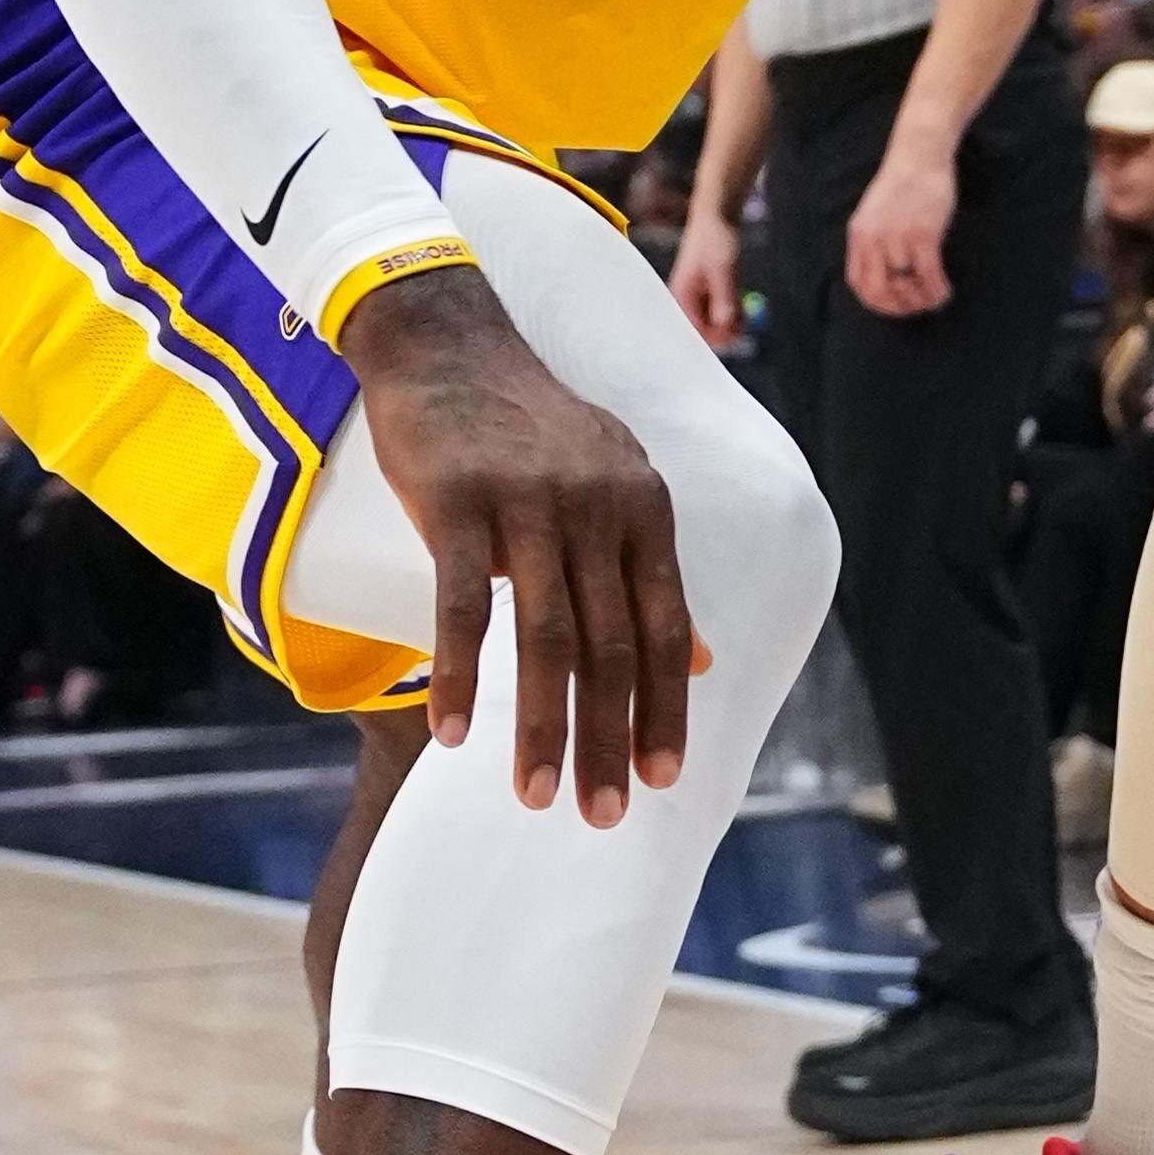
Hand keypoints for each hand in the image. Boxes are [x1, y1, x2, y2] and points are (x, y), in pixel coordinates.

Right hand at [340, 261, 696, 825]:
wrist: (449, 339)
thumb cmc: (529, 423)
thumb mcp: (615, 482)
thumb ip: (653, 570)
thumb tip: (705, 660)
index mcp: (645, 507)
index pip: (666, 628)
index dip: (665, 708)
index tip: (662, 780)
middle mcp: (599, 506)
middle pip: (611, 645)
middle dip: (610, 738)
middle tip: (603, 815)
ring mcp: (528, 503)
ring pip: (544, 637)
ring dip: (541, 727)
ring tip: (537, 797)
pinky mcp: (456, 501)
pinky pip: (462, 605)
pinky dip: (462, 675)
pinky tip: (454, 733)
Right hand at [670, 201, 745, 346]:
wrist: (716, 218)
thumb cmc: (714, 239)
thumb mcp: (723, 269)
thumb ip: (723, 297)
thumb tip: (724, 324)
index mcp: (681, 296)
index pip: (693, 330)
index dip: (714, 337)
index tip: (734, 335)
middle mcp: (686, 301)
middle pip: (703, 332)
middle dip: (723, 332)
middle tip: (742, 324)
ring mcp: (698, 299)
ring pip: (714, 325)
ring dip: (730, 324)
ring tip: (743, 312)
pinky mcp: (709, 295)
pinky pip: (720, 315)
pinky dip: (732, 315)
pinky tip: (742, 309)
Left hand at [848, 133, 960, 318]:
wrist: (919, 154)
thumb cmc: (904, 181)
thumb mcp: (875, 212)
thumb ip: (875, 240)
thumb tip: (888, 272)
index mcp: (859, 235)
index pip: (858, 283)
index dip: (877, 302)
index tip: (897, 304)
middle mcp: (873, 239)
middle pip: (878, 291)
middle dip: (899, 307)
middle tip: (917, 305)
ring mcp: (896, 237)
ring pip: (905, 286)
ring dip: (922, 299)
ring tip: (934, 296)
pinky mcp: (922, 233)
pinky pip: (928, 274)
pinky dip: (937, 290)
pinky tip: (944, 291)